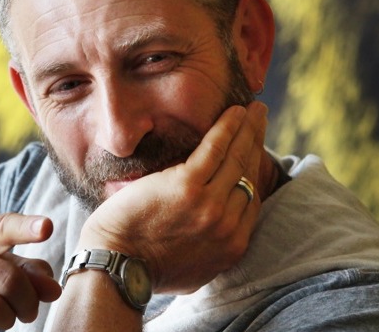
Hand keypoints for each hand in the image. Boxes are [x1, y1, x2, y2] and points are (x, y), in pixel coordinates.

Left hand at [77, 102, 267, 293]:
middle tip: (261, 119)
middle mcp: (227, 225)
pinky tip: (235, 111)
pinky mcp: (188, 185)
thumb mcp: (194, 268)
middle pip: (248, 174)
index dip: (253, 169)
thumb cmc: (144, 268)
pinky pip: (215, 149)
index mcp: (231, 246)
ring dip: (248, 129)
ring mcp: (210, 204)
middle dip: (257, 142)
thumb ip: (211, 247)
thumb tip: (214, 231)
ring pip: (237, 158)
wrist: (118, 267)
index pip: (251, 197)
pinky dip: (227, 127)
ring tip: (254, 110)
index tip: (253, 150)